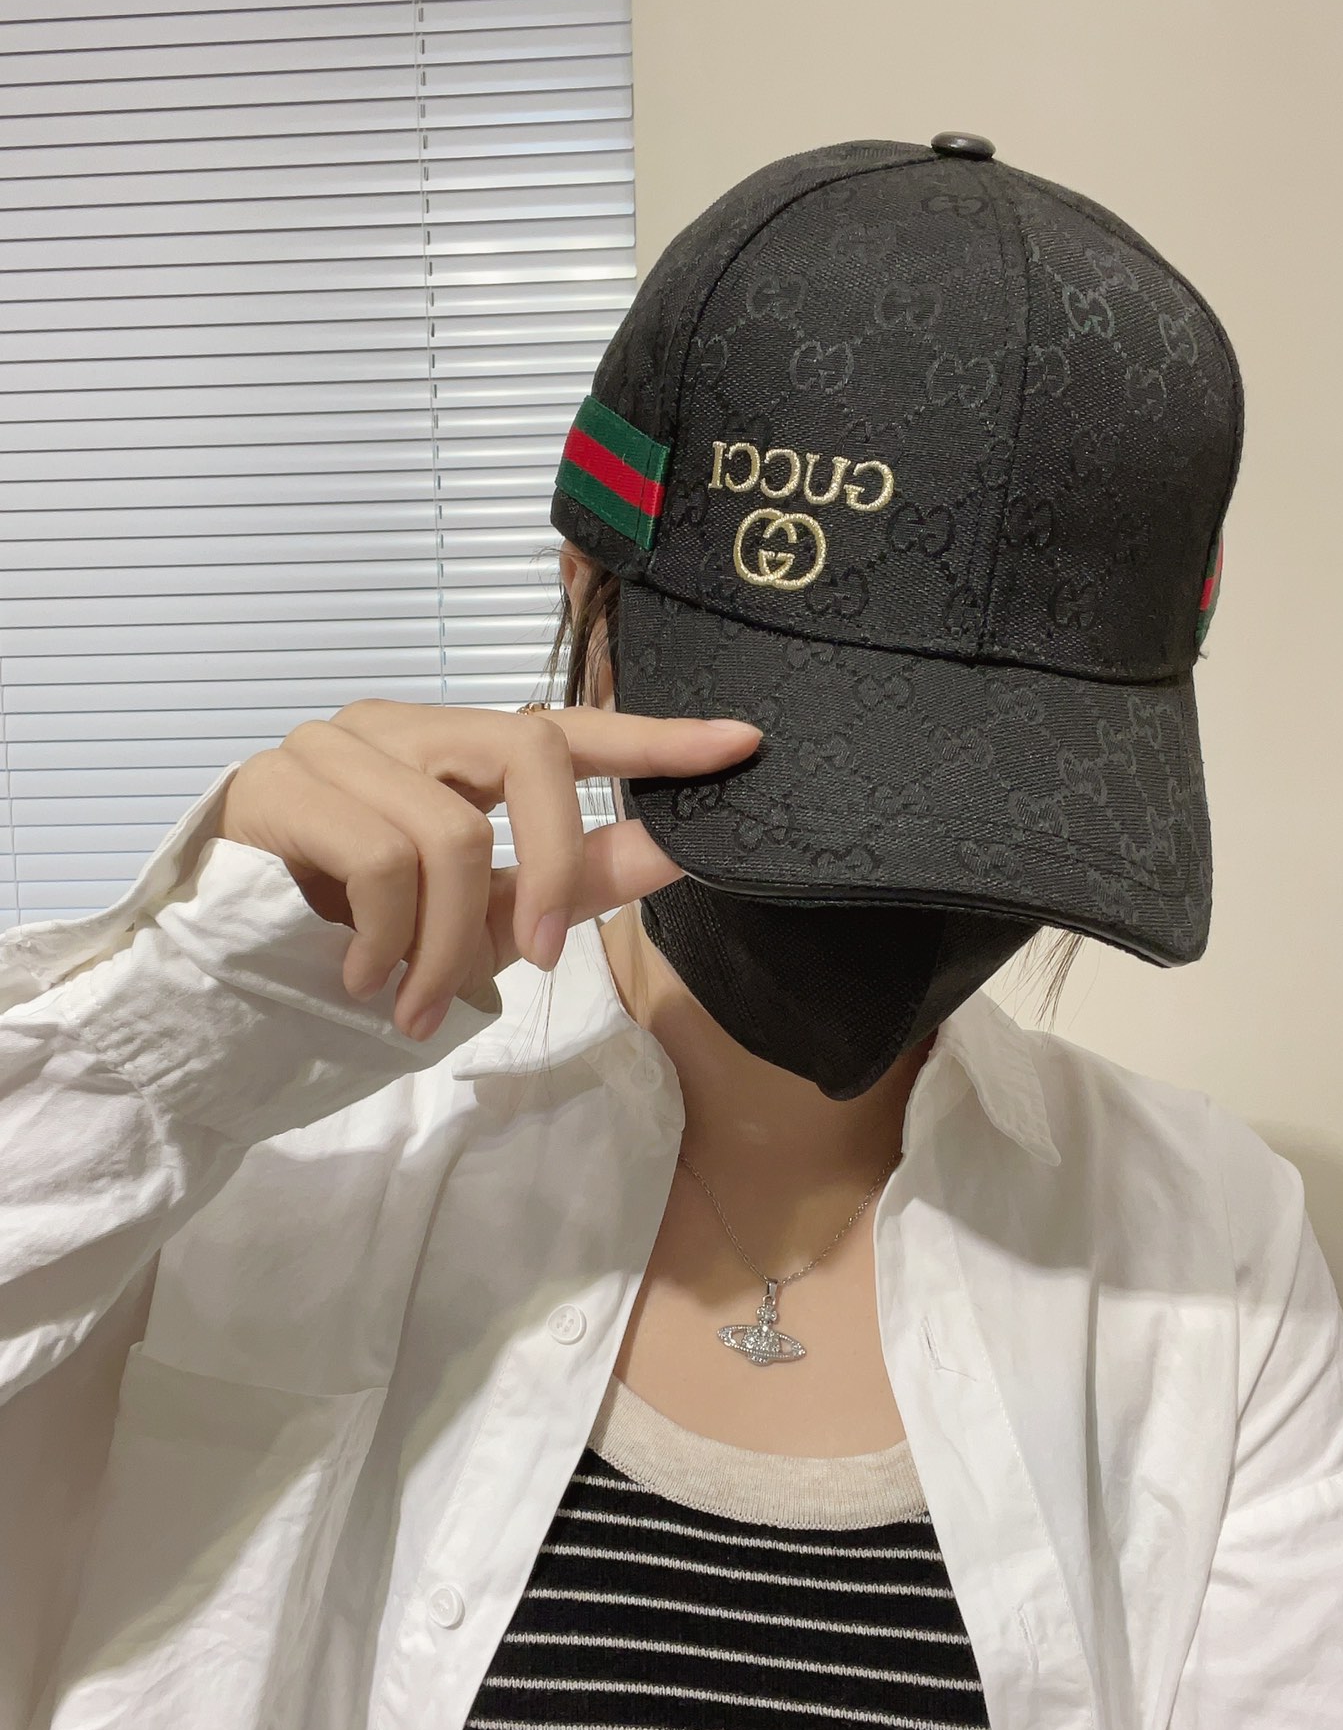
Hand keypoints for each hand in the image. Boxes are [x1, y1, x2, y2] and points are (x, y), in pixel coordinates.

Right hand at [214, 698, 761, 1039]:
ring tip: (413, 1004)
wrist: (212, 987)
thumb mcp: (479, 920)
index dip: (653, 736)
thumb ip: (568, 879)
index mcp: (446, 749)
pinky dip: (390, 941)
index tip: (742, 746)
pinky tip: (359, 980)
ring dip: (449, 945)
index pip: (564, 725)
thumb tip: (674, 849)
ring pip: (450, 829)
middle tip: (539, 959)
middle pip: (529, 749)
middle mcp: (393, 727)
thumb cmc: (351, 945)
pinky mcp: (275, 788)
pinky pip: (382, 858)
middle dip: (553, 866)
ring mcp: (330, 748)